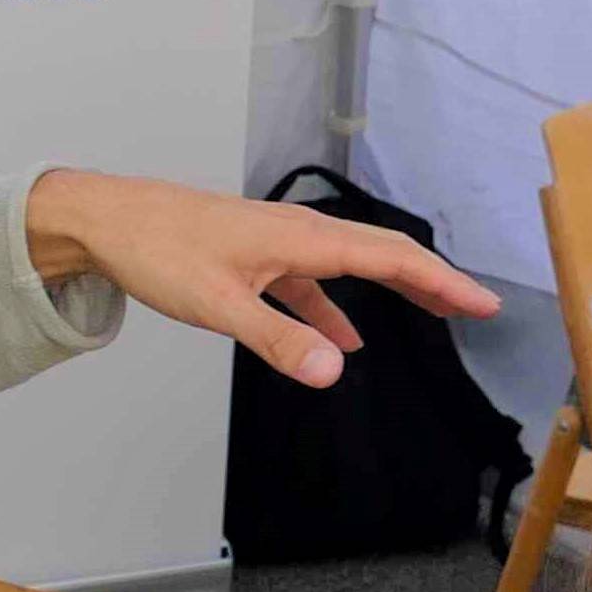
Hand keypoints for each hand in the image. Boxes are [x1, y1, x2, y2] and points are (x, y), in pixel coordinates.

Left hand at [24, 169, 497, 389]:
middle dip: (433, 282)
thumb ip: (280, 338)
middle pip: (384, 255)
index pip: (391, 259)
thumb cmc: (159, 250)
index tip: (483, 303)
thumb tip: (336, 371)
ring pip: (353, 267)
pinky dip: (336, 309)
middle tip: (478, 307)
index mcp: (303, 239)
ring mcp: (280, 245)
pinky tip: (342, 342)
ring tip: (433, 314)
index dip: (442, 281)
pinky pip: (314, 283)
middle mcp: (300, 234)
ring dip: (394, 291)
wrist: (108, 219)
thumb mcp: (220, 305)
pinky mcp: (257, 258)